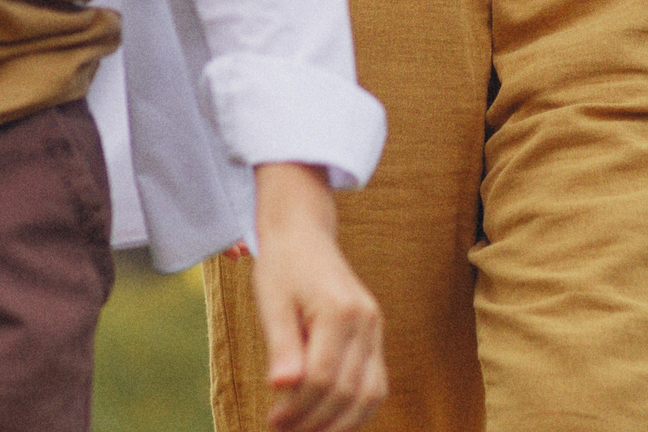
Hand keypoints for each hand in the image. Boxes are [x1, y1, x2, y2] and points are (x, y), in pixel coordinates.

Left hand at [250, 163, 384, 431]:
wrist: (304, 235)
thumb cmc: (282, 268)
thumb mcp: (272, 303)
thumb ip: (281, 346)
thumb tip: (282, 387)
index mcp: (339, 310)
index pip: (322, 377)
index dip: (297, 408)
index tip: (271, 421)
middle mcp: (366, 321)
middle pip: (347, 390)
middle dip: (315, 421)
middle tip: (284, 431)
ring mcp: (375, 328)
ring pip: (370, 394)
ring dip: (340, 423)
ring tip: (306, 431)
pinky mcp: (374, 336)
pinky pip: (375, 384)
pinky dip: (356, 409)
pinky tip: (330, 419)